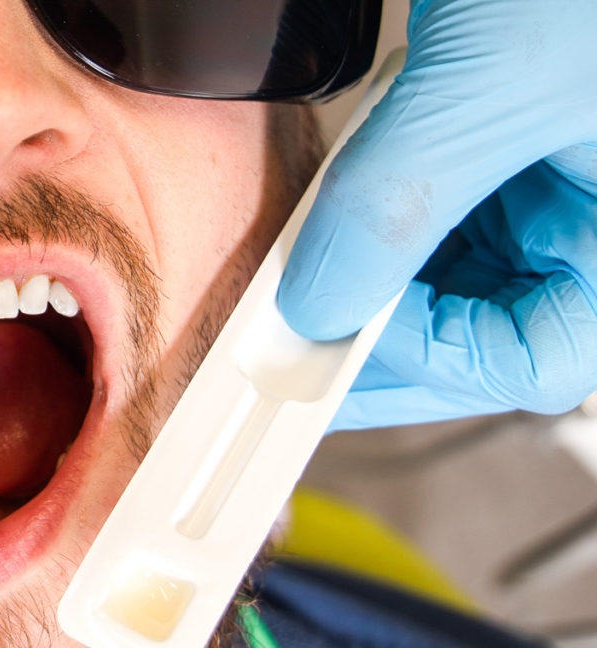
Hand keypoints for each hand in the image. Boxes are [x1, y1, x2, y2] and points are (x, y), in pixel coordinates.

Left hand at [278, 0, 596, 429]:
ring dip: (370, 259)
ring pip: (450, 262)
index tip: (329, 333)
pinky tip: (339, 187)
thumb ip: (402, 202)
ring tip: (304, 248)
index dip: (424, 362)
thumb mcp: (497, 80)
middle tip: (287, 316)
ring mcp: (559, 171)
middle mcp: (595, 218)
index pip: (528, 361)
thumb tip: (317, 299)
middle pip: (479, 319)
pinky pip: (441, 192)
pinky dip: (380, 195)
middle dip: (377, 315)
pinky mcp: (517, 124)